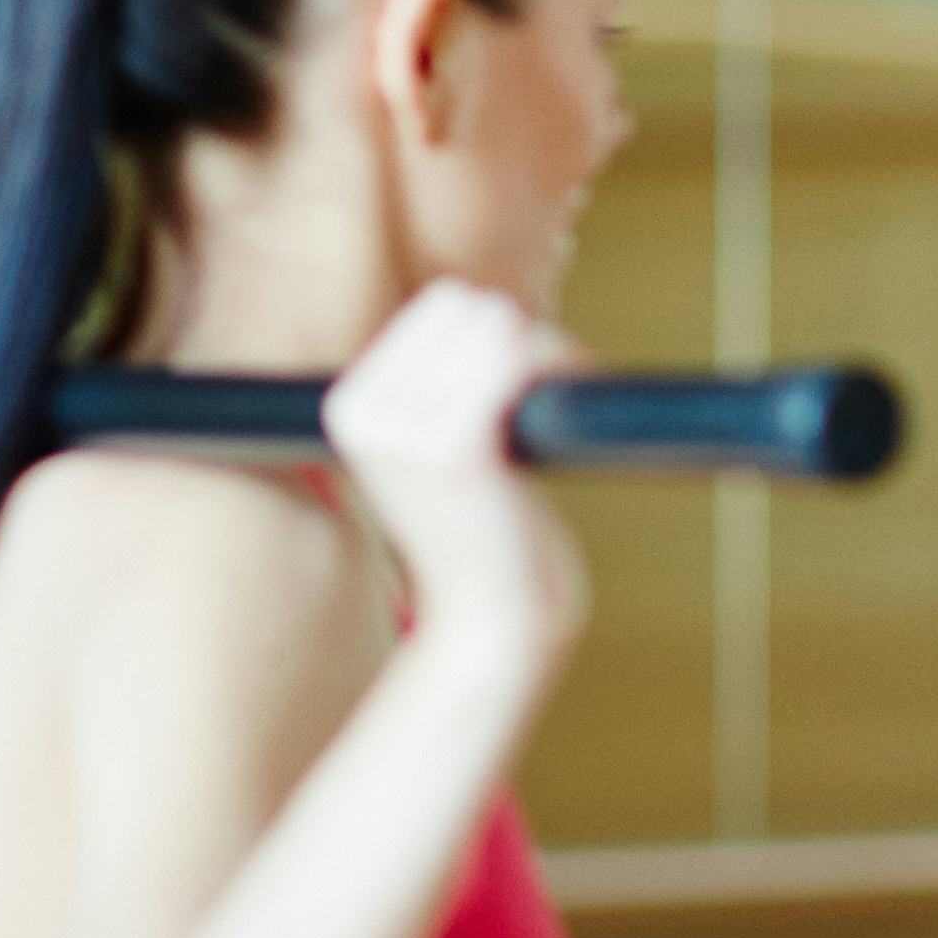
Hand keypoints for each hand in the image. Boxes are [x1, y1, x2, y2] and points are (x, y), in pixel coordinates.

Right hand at [322, 282, 585, 669]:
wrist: (494, 629)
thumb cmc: (488, 544)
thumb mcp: (445, 455)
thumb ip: (448, 391)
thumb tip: (490, 309)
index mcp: (350, 403)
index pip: (445, 308)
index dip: (508, 335)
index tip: (544, 380)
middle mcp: (360, 406)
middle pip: (475, 310)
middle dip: (535, 339)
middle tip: (574, 389)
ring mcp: (401, 427)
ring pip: (504, 326)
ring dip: (560, 353)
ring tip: (582, 395)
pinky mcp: (453, 448)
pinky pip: (517, 360)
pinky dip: (563, 365)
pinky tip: (586, 387)